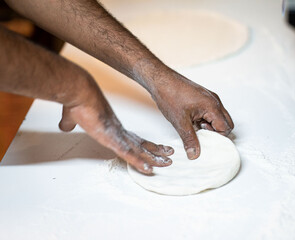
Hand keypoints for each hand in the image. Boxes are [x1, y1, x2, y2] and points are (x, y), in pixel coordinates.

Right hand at [58, 75, 173, 173]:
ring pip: (139, 151)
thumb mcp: (72, 115)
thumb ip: (70, 122)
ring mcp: (117, 136)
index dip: (145, 144)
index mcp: (113, 127)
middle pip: (141, 144)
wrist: (79, 93)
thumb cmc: (78, 102)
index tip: (156, 148)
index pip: (134, 138)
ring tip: (167, 163)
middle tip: (169, 156)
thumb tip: (66, 126)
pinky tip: (148, 169)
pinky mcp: (112, 139)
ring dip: (153, 158)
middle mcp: (119, 131)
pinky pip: (128, 154)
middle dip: (156, 151)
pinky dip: (139, 162)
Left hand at [152, 72, 233, 159]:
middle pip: (226, 123)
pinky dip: (205, 120)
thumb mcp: (180, 122)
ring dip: (209, 126)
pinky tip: (191, 121)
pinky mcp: (203, 98)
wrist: (160, 80)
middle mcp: (214, 101)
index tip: (202, 139)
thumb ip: (189, 139)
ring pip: (218, 118)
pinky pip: (210, 112)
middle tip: (199, 133)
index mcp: (212, 106)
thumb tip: (195, 154)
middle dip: (215, 132)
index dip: (216, 137)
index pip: (226, 128)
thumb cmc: (170, 95)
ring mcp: (209, 98)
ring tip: (193, 126)